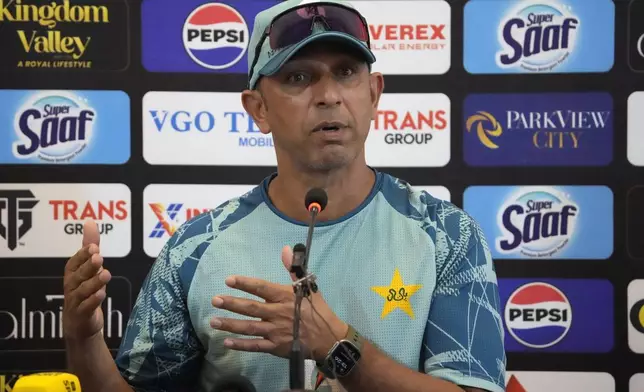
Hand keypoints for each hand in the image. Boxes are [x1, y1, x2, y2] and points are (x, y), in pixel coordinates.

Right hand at [63, 219, 111, 341]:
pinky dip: (93, 300)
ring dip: (94, 282)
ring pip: (83, 290)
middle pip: (78, 275)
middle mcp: (71, 285)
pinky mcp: (82, 314)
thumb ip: (90, 245)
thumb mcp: (88, 267)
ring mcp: (75, 301)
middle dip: (88, 266)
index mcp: (72, 273)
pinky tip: (102, 294)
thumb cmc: (84, 290)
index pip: (75, 261)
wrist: (80, 323)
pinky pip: (86, 307)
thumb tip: (90, 221)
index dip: (83, 254)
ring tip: (106, 274)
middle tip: (98, 257)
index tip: (94, 247)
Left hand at [209, 245, 347, 361]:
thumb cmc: (316, 309)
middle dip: (232, 304)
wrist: (328, 337)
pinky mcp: (275, 347)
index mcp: (284, 297)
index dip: (245, 284)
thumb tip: (286, 248)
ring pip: (249, 327)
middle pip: (251, 308)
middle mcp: (277, 313)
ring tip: (213, 321)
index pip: (261, 288)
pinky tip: (227, 342)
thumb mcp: (307, 286)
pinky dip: (241, 345)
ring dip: (230, 324)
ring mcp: (275, 331)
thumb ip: (293, 268)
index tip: (229, 280)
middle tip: (215, 300)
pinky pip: (255, 346)